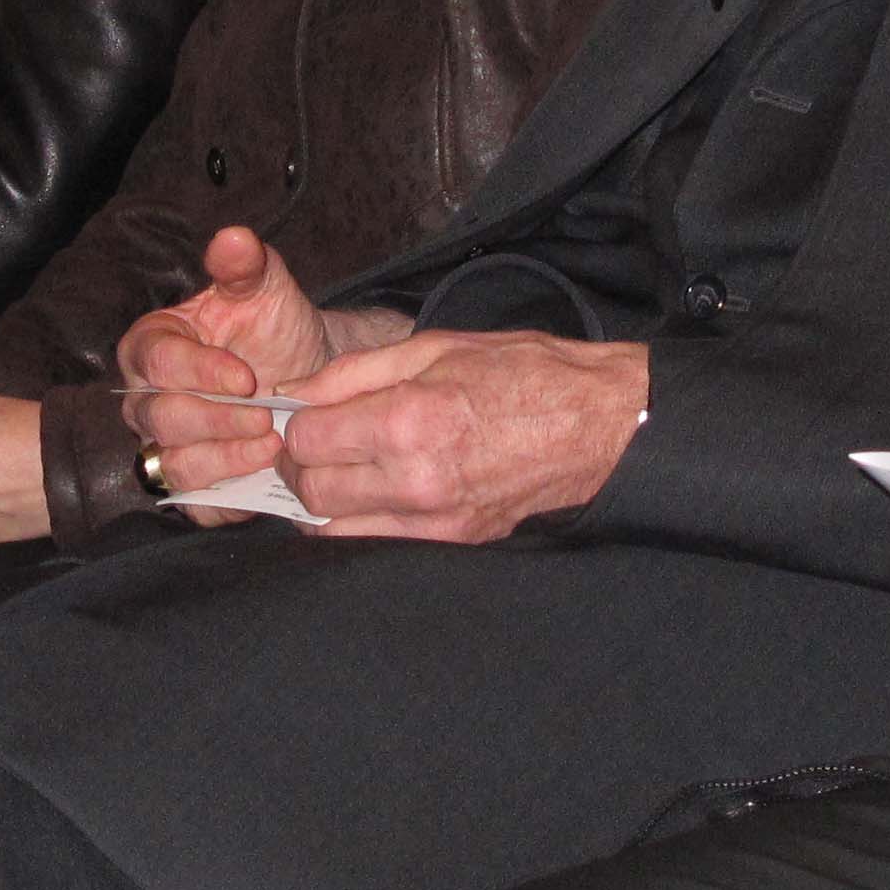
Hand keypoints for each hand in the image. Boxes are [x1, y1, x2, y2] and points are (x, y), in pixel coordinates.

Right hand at [117, 228, 407, 488]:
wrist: (301, 376)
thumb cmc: (271, 330)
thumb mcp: (264, 290)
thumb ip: (245, 265)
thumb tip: (234, 237)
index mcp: (151, 345)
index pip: (159, 362)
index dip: (201, 372)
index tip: (247, 376)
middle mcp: (146, 399)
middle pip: (161, 417)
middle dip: (216, 420)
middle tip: (266, 418)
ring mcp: (162, 445)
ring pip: (173, 464)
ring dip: (224, 459)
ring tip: (272, 446)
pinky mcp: (188, 486)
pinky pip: (193, 503)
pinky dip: (227, 495)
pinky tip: (261, 477)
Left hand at [271, 332, 651, 545]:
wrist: (596, 423)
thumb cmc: (522, 373)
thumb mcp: (434, 348)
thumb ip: (352, 374)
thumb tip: (293, 394)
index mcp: (408, 419)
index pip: (307, 441)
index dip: (293, 427)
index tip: (302, 416)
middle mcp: (415, 478)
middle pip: (312, 492)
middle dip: (300, 467)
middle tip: (316, 444)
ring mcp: (435, 519)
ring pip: (335, 529)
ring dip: (323, 501)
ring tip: (342, 468)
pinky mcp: (452, 541)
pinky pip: (376, 541)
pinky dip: (359, 520)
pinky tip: (373, 491)